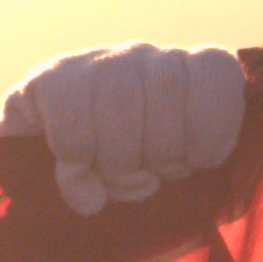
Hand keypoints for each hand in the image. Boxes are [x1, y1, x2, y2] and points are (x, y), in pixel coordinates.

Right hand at [1, 42, 249, 219]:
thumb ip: (208, 178)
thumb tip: (213, 175)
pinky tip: (77, 177)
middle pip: (168, 84)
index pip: (216, 69)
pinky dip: (77, 159)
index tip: (198, 163)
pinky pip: (72, 116)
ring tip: (111, 187)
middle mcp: (143, 58)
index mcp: (187, 75)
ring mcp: (94, 64)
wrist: (54, 203)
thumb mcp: (182, 190)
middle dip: (162, 151)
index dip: (212, 127)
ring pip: (120, 98)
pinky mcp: (46, 81)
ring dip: (119, 161)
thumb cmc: (132, 201)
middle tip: (150, 182)